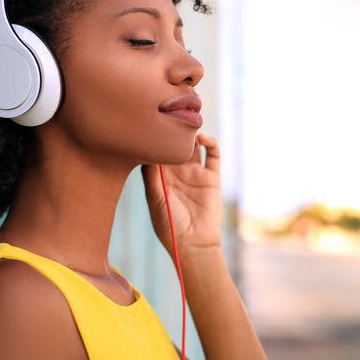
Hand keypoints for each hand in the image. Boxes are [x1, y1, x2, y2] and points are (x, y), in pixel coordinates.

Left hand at [141, 134, 221, 256]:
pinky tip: (202, 139)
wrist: (194, 244)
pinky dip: (210, 143)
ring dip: (190, 135)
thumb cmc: (169, 225)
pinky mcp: (212, 177)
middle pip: (174, 145)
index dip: (153, 138)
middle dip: (172, 131)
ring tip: (186, 125)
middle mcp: (177, 173)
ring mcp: (195, 173)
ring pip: (193, 146)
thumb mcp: (155, 199)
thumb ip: (151, 175)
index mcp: (160, 178)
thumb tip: (146, 150)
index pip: (156, 151)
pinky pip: (213, 155)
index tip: (149, 124)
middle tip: (169, 116)